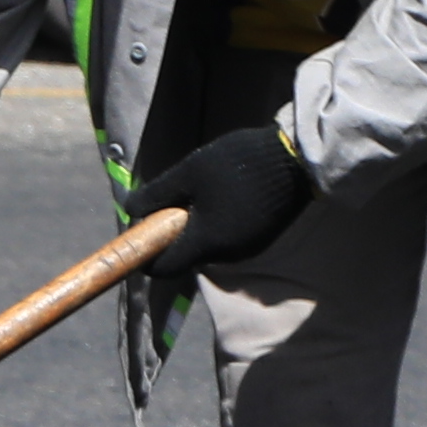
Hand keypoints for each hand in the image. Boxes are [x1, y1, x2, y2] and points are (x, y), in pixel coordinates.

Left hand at [132, 118, 315, 268]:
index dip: (146, 254)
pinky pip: (227, 239)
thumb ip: (156, 196)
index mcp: (205, 243)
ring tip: (204, 191)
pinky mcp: (260, 239)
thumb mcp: (189, 173)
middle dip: (173, 234)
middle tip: (176, 199)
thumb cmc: (237, 163)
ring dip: (197, 227)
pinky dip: (218, 224)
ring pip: (206, 246)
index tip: (142, 231)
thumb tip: (130, 212)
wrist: (296, 158)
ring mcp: (246, 249)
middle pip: (185, 256)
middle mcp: (225, 255)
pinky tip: (226, 195)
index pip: (163, 268)